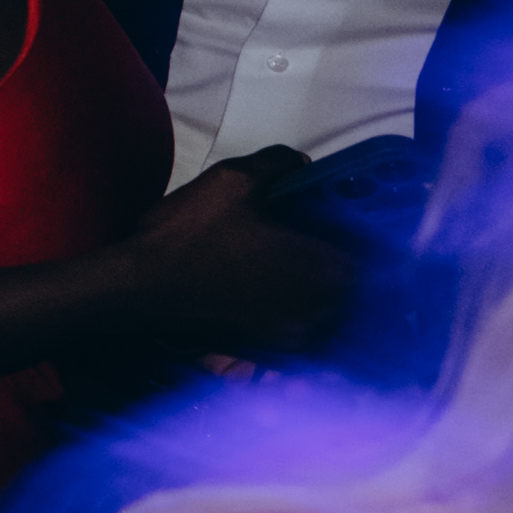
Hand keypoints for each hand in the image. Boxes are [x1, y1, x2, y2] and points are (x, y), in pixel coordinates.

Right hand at [125, 147, 351, 360]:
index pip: (376, 260)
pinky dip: (304, 317)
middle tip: (328, 242)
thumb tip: (302, 164)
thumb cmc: (189, 235)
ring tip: (305, 271)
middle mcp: (320, 308)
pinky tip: (280, 296)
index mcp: (324, 268)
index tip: (355, 223)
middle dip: (350, 269)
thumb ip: (278, 164)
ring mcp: (294, 334)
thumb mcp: (233, 180)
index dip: (371, 240)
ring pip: (333, 316)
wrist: (137, 288)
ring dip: (329, 297)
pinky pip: (307, 335)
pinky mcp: (269, 348)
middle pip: (359, 293)